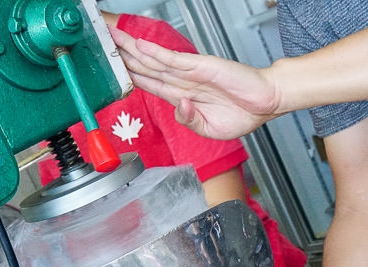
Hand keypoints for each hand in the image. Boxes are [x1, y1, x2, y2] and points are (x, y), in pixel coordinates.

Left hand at [109, 27, 282, 139]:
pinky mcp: (201, 66)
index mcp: (182, 97)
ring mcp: (190, 72)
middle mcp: (182, 81)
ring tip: (111, 35)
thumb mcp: (210, 130)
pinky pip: (173, 59)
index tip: (110, 69)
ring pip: (153, 58)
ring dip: (131, 47)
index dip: (128, 75)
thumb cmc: (243, 114)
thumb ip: (189, 121)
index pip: (148, 83)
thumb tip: (179, 106)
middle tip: (101, 42)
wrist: (267, 102)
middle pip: (144, 66)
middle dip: (122, 55)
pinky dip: (156, 52)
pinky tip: (139, 45)